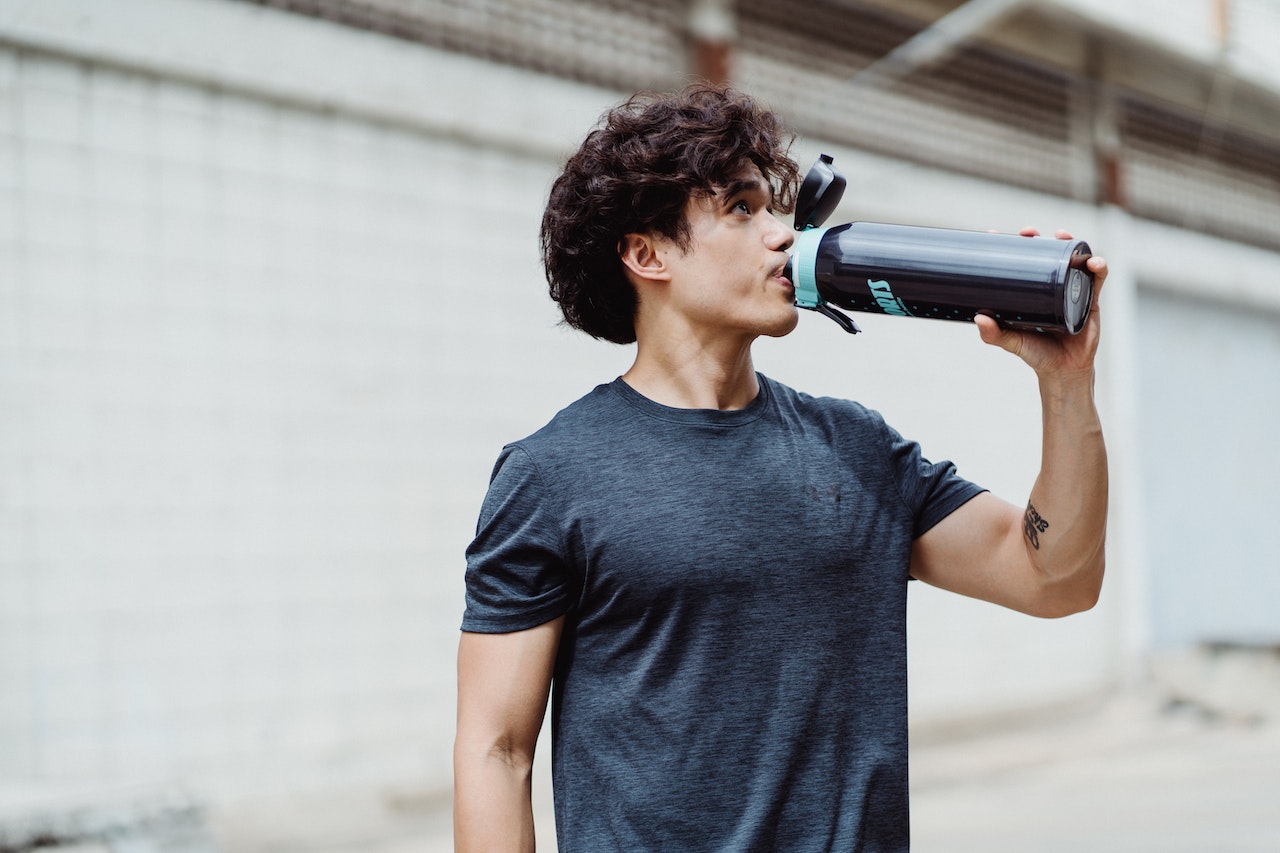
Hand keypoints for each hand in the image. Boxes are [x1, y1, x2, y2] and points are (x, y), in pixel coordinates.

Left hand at [973, 227, 1106, 379]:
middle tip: (1029, 233)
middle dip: (1039, 239)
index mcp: (1033, 292)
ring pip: (1073, 260)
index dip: (1011, 247)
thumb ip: (994, 333)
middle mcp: (1052, 287)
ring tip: (1061, 235)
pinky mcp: (1091, 299)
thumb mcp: (1012, 342)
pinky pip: (1098, 279)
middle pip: (1047, 255)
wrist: (1064, 371)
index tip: (995, 234)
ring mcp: (1072, 290)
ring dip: (1070, 243)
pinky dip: (1099, 267)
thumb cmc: (1037, 354)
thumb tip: (978, 318)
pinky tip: (1093, 262)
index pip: (1021, 263)